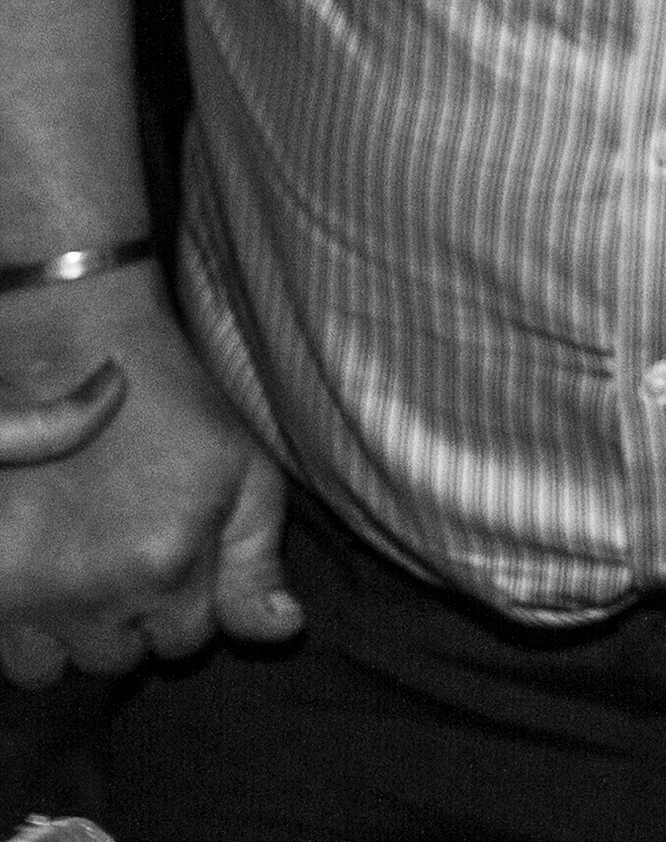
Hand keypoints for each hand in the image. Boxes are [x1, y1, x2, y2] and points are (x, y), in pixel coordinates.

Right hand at [0, 271, 299, 689]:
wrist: (72, 353)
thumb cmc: (169, 408)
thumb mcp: (244, 470)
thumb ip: (258, 561)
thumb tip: (281, 631)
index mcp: (166, 566)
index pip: (187, 642)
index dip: (185, 600)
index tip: (174, 552)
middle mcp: (91, 594)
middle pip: (118, 660)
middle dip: (129, 620)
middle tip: (124, 552)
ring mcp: (22, 594)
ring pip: (52, 668)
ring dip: (70, 633)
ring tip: (80, 565)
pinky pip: (4, 652)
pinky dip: (21, 626)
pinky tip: (40, 572)